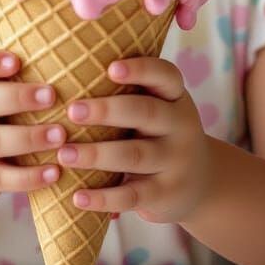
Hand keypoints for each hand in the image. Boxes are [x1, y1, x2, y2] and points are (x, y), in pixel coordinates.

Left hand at [59, 57, 210, 223]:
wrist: (201, 183)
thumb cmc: (160, 133)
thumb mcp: (158, 107)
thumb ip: (129, 92)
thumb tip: (68, 67)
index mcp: (175, 97)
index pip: (164, 75)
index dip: (140, 69)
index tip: (111, 68)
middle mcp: (180, 126)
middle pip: (145, 112)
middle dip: (106, 110)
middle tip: (72, 111)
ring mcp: (176, 162)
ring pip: (133, 155)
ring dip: (96, 155)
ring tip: (63, 154)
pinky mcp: (166, 195)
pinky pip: (132, 196)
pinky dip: (103, 198)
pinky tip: (77, 197)